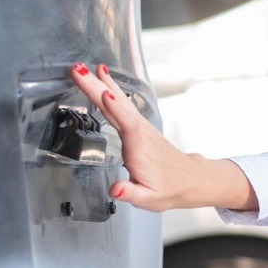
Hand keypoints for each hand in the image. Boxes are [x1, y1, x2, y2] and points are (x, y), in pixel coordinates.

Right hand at [70, 63, 251, 212]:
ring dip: (101, 84)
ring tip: (84, 67)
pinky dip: (110, 88)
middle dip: (97, 89)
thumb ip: (130, 193)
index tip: (105, 94)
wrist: (188, 178)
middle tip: (79, 71)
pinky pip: (121, 102)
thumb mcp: (149, 199)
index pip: (129, 127)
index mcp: (139, 151)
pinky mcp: (137, 124)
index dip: (117, 110)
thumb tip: (115, 190)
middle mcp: (140, 134)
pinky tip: (102, 77)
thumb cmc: (167, 189)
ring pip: (118, 101)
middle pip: (117, 107)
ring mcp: (139, 126)